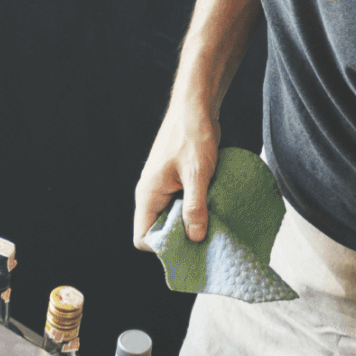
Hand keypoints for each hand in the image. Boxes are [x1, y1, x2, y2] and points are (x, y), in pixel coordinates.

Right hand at [134, 89, 222, 247]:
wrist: (195, 107)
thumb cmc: (193, 136)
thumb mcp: (198, 174)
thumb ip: (195, 207)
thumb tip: (195, 238)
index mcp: (148, 195)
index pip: (143, 237)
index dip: (163, 247)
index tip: (188, 245)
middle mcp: (151, 195)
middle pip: (158, 231)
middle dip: (181, 238)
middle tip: (207, 237)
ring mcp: (163, 188)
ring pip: (172, 219)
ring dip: (191, 222)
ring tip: (213, 222)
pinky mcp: (175, 182)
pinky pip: (180, 206)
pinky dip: (195, 210)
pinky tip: (213, 207)